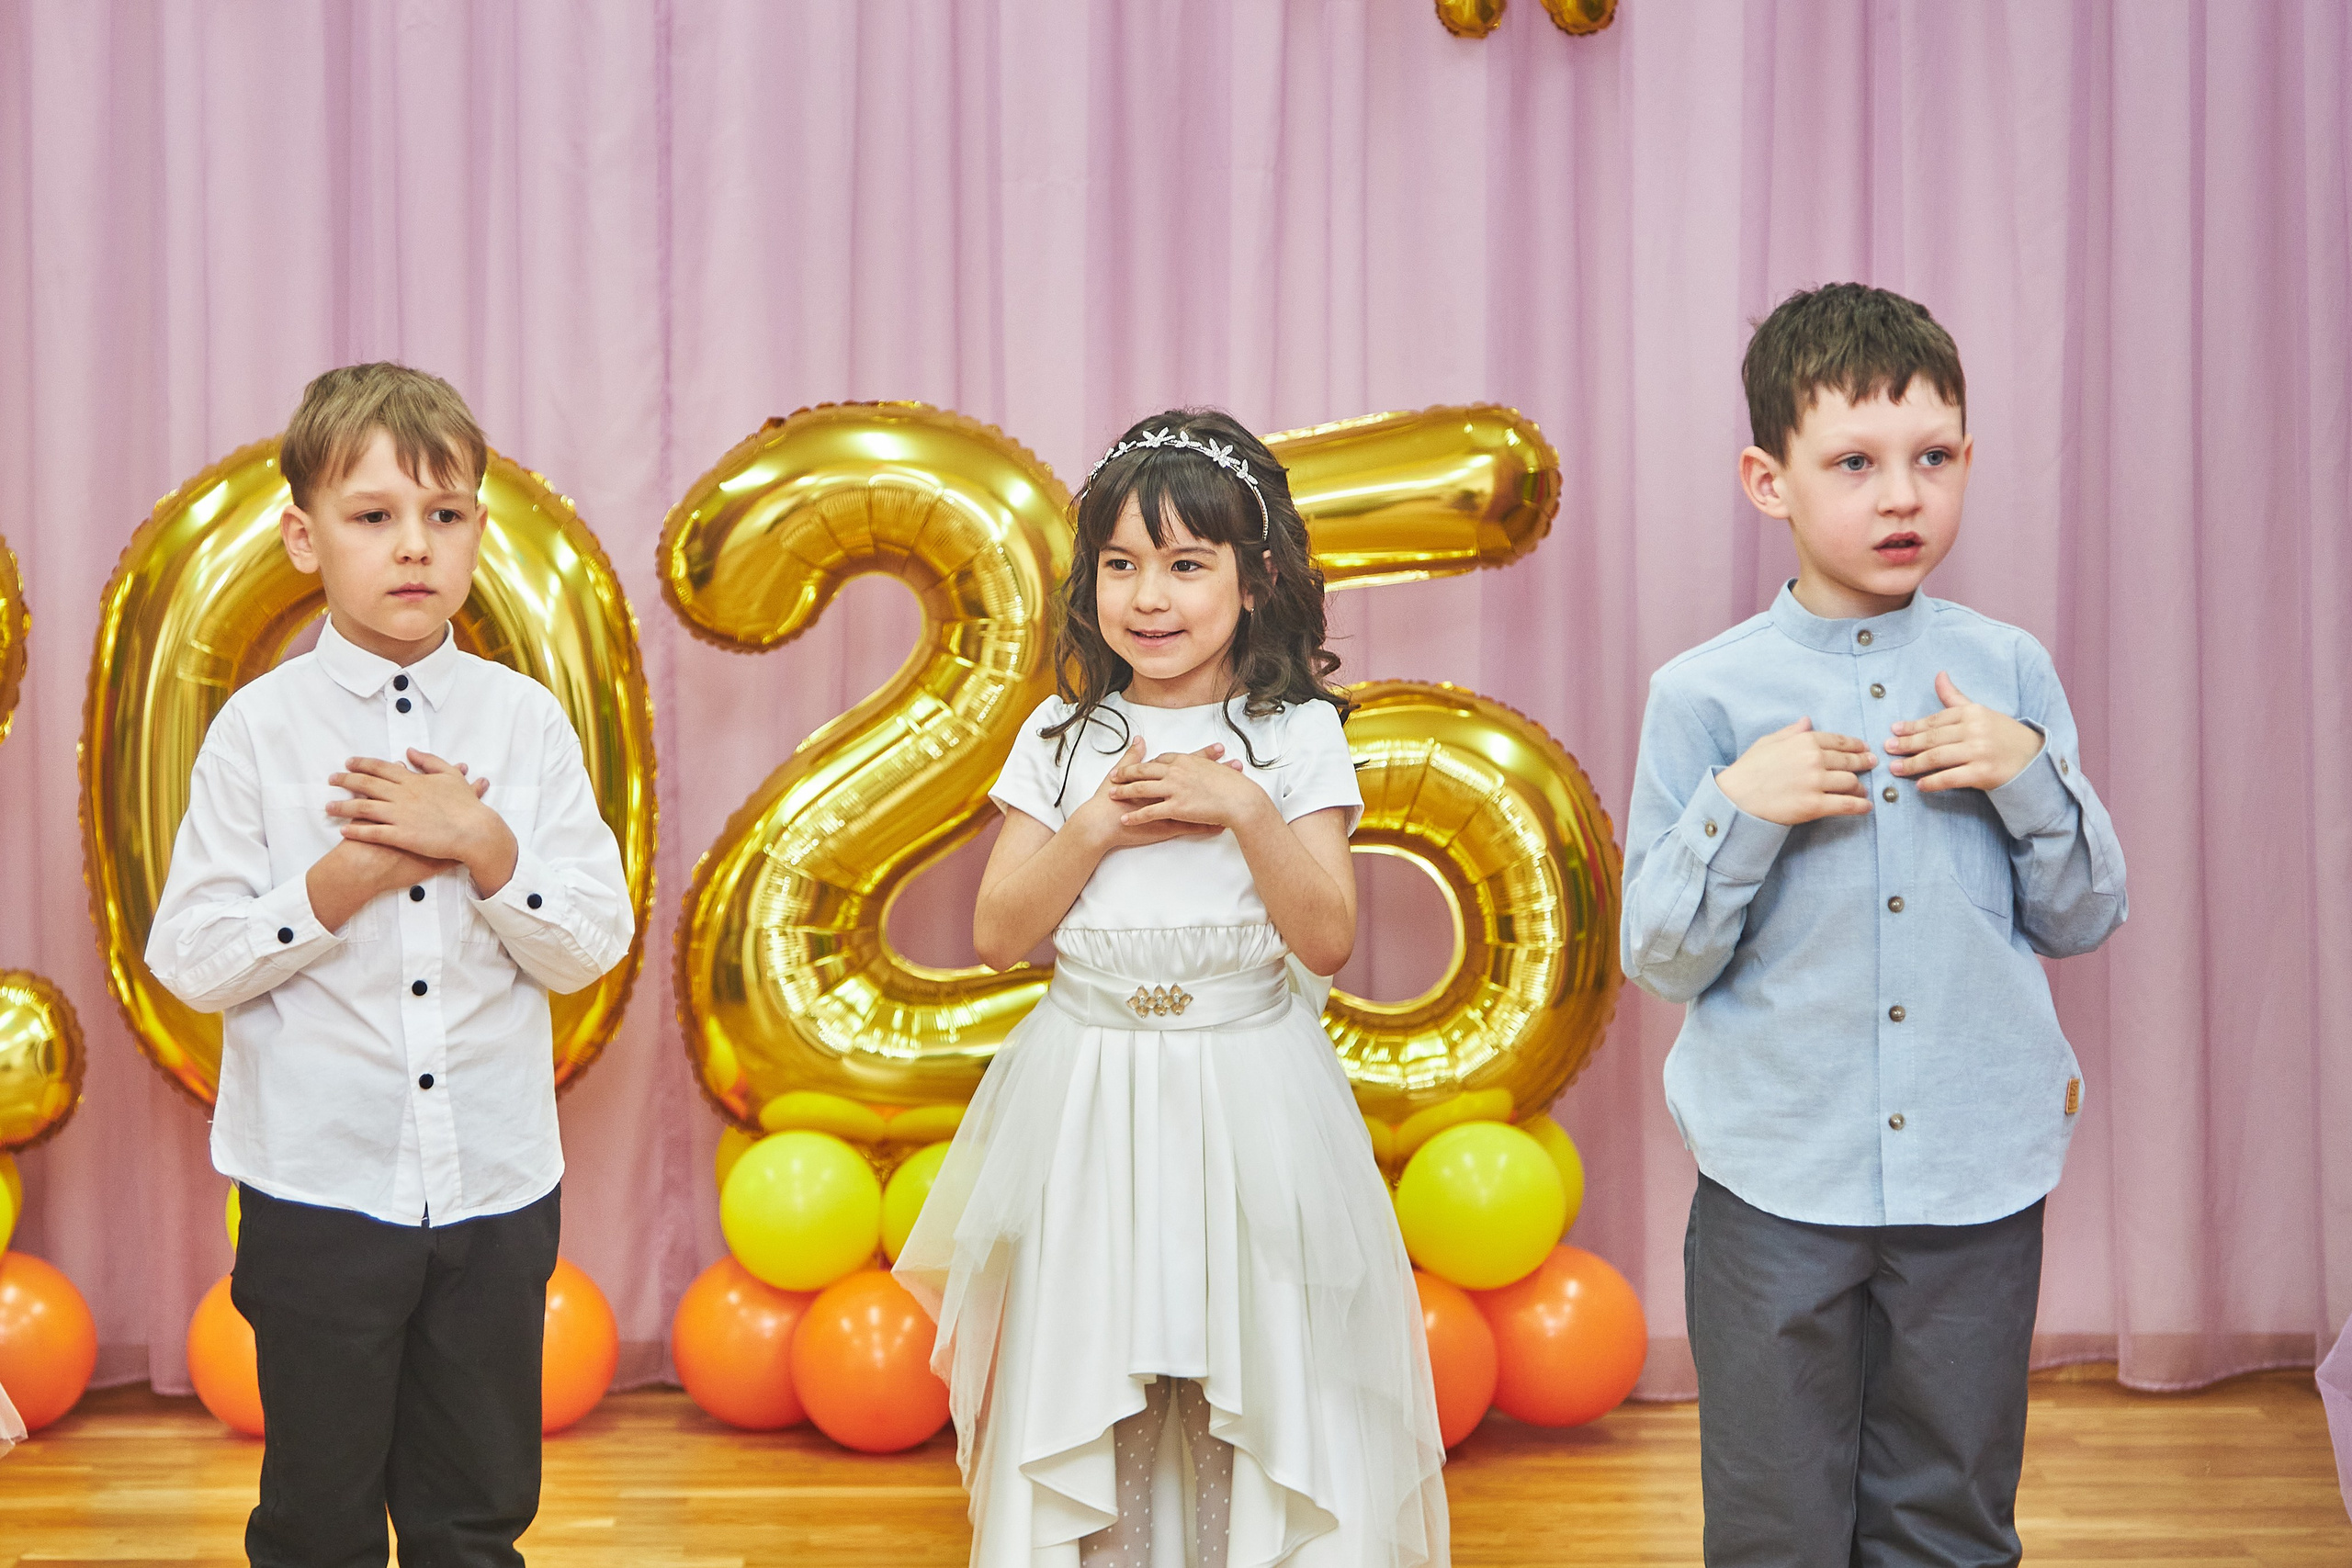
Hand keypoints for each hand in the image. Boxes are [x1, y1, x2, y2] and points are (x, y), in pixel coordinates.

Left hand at [328, 750, 516, 892]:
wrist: (475, 830)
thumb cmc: (466, 804)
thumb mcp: (450, 775)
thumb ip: (428, 761)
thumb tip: (410, 751)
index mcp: (413, 780)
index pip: (381, 768)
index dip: (362, 764)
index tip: (348, 763)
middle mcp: (402, 795)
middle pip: (366, 784)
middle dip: (345, 780)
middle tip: (331, 780)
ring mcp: (400, 815)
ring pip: (364, 807)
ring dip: (343, 806)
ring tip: (328, 807)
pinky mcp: (402, 836)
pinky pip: (373, 832)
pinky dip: (357, 830)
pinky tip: (344, 829)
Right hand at [1068, 738, 1235, 850]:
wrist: (1102, 823)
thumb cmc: (1108, 798)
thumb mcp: (1121, 772)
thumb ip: (1132, 756)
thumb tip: (1139, 739)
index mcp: (1159, 777)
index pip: (1186, 762)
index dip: (1203, 755)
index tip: (1219, 748)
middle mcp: (1169, 791)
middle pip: (1199, 780)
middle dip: (1219, 773)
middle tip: (1238, 766)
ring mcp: (1170, 810)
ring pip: (1200, 804)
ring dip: (1219, 800)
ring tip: (1238, 796)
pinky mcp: (1168, 827)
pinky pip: (1193, 827)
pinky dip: (1208, 825)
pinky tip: (1222, 825)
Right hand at [1714, 718, 1877, 825]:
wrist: (1735, 798)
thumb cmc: (1749, 769)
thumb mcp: (1768, 742)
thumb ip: (1791, 732)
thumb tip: (1807, 720)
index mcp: (1804, 741)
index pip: (1839, 741)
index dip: (1856, 745)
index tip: (1864, 749)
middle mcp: (1814, 760)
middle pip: (1849, 761)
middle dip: (1863, 762)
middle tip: (1871, 764)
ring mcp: (1816, 783)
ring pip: (1851, 782)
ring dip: (1860, 787)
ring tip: (1862, 790)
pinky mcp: (1815, 806)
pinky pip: (1846, 805)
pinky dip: (1860, 806)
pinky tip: (1866, 807)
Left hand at [1885, 673, 2043, 792]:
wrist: (2033, 758)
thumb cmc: (2001, 734)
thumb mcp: (1980, 712)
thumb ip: (1955, 697)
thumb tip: (1939, 675)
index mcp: (1972, 713)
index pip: (1935, 720)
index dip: (1912, 726)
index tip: (1894, 730)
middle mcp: (1975, 730)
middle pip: (1932, 739)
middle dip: (1907, 744)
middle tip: (1887, 749)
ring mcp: (1979, 752)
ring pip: (1937, 758)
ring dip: (1913, 764)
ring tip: (1896, 768)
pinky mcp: (1983, 773)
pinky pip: (1952, 778)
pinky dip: (1934, 782)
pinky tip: (1920, 785)